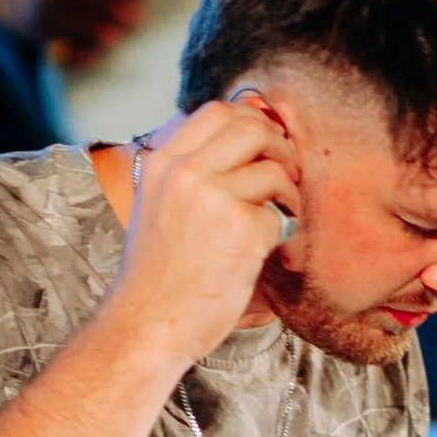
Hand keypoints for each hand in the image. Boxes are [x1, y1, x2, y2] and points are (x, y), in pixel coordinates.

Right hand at [108, 94, 299, 367]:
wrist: (147, 324)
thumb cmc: (158, 273)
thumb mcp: (157, 205)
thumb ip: (190, 170)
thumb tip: (246, 129)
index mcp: (160, 163)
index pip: (216, 111)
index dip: (250, 121)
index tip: (261, 148)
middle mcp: (184, 172)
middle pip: (252, 126)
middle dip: (279, 147)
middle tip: (283, 177)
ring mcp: (212, 198)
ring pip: (275, 168)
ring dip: (289, 193)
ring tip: (279, 218)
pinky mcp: (241, 229)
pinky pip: (282, 214)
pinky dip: (283, 233)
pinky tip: (269, 251)